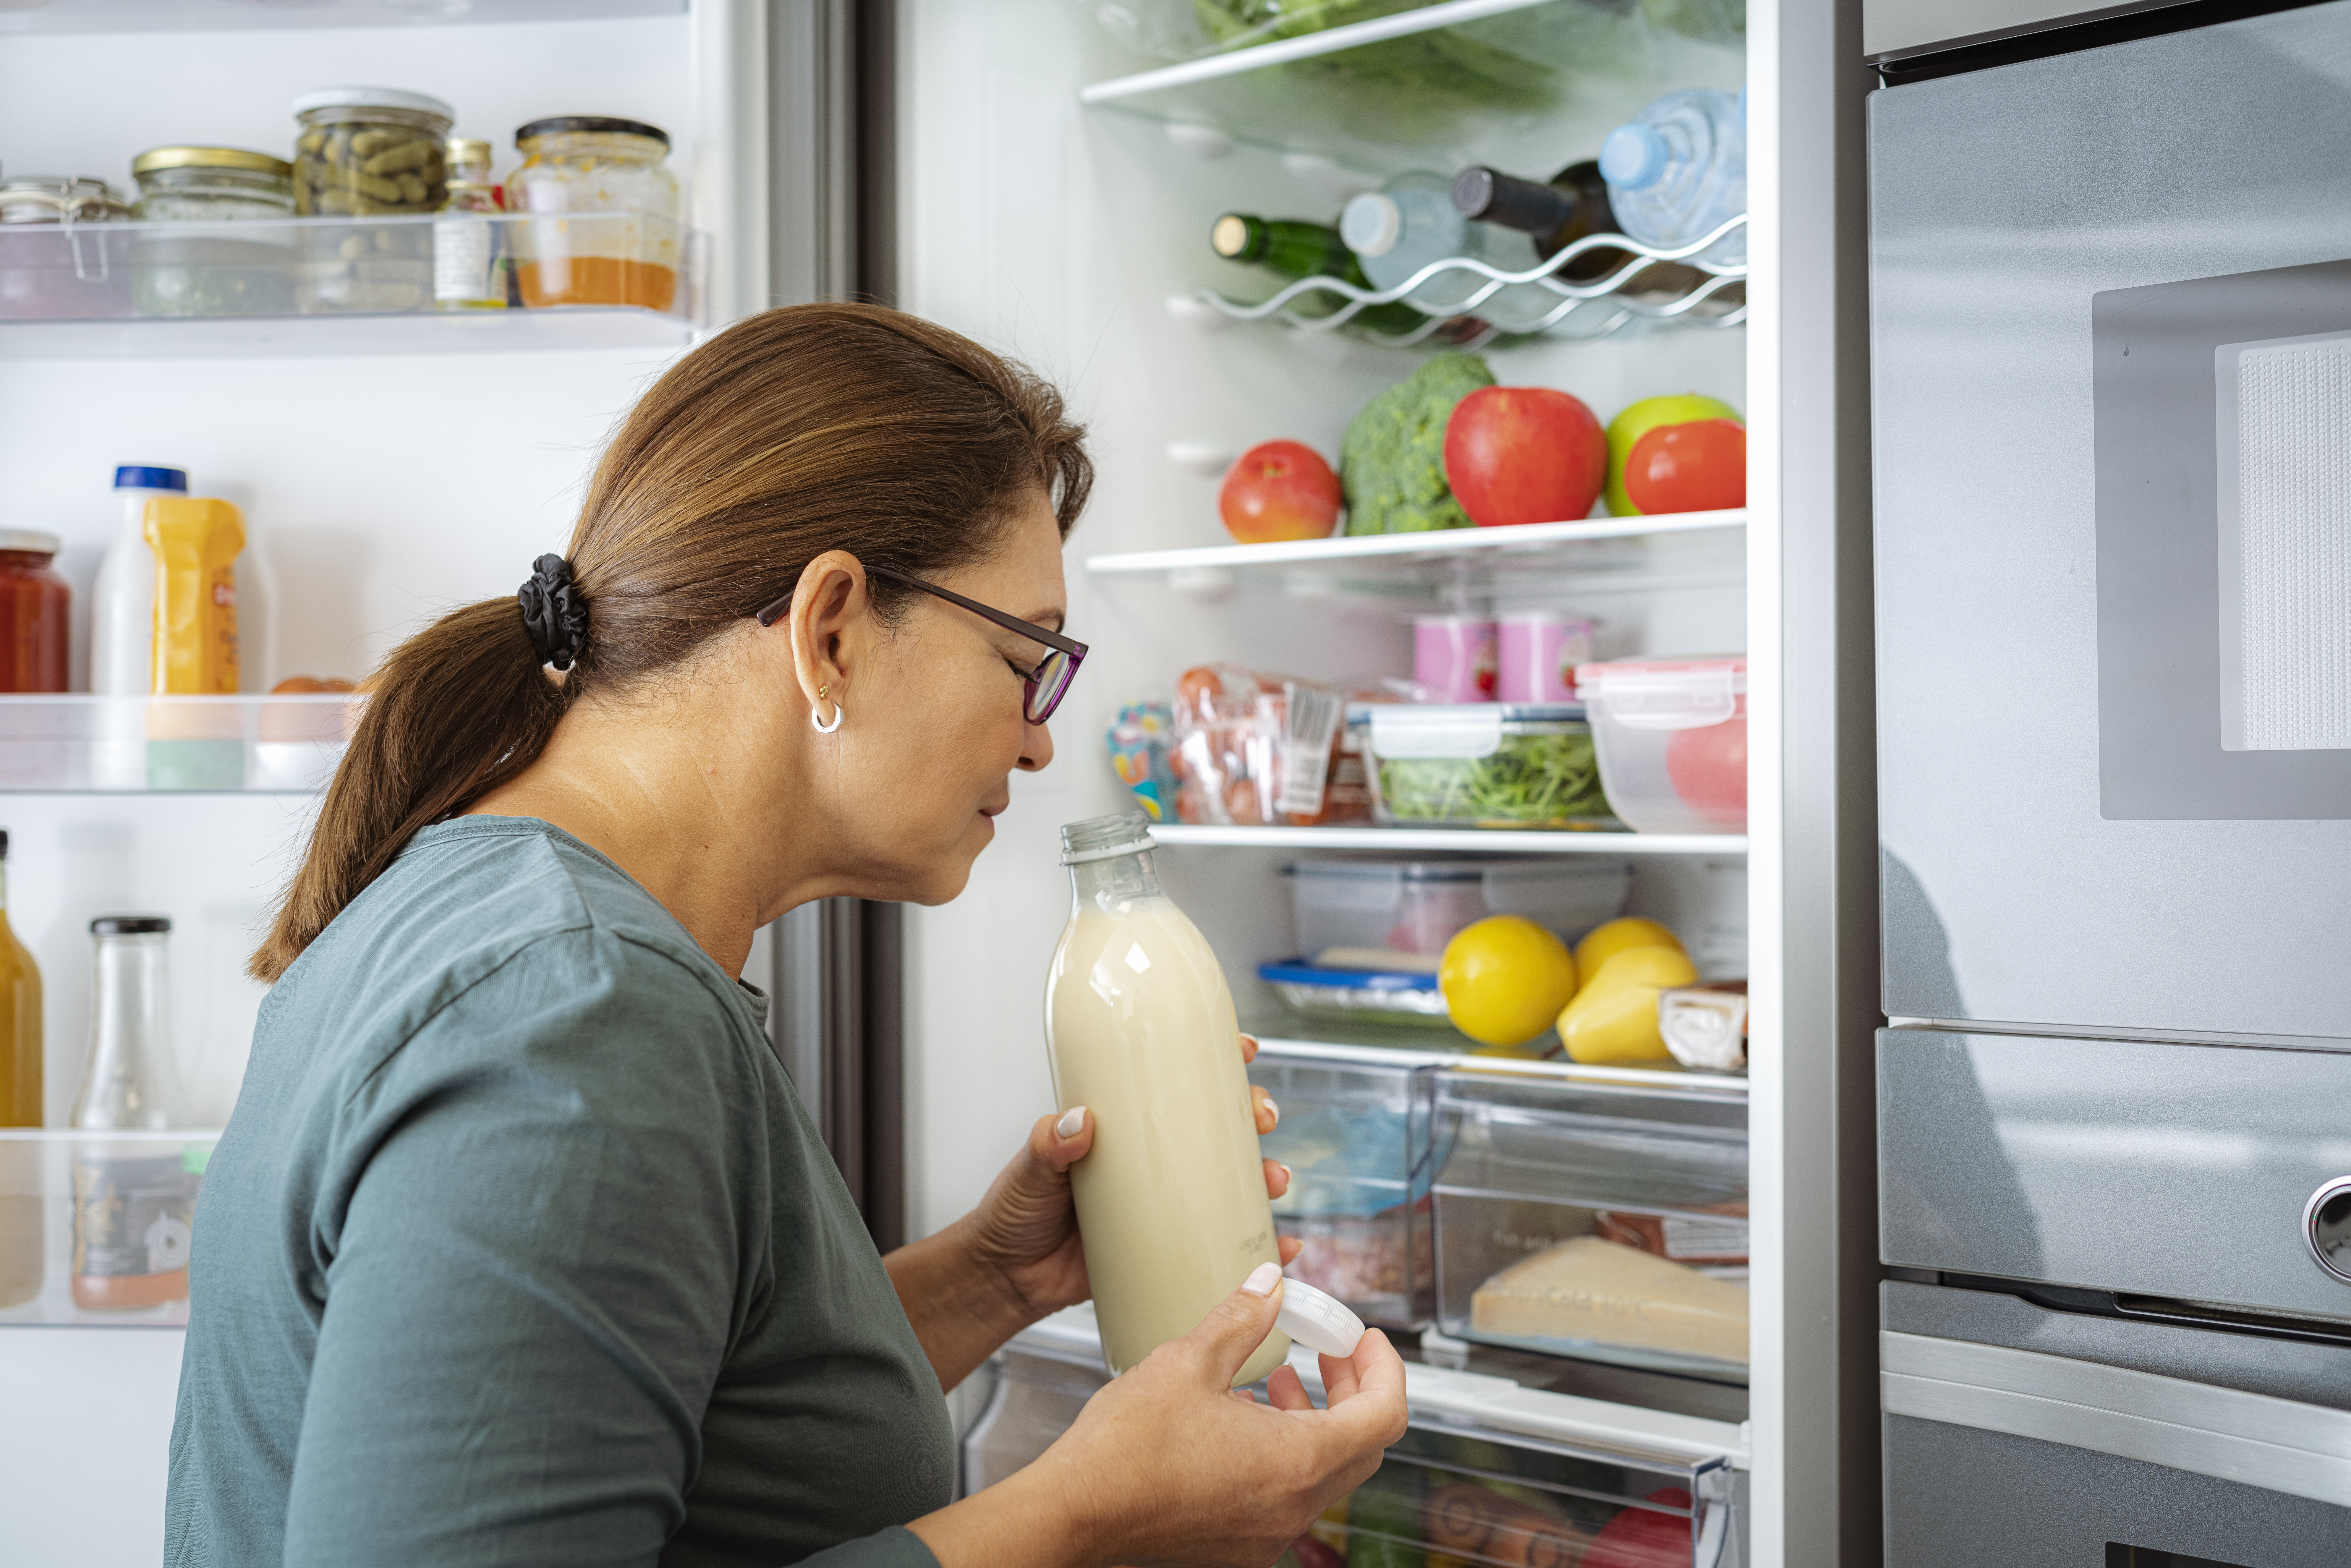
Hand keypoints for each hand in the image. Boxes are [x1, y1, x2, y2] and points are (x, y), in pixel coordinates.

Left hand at [967, 1033, 1299, 1319]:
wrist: (1007, 1279)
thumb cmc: (1015, 1214)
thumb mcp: (1029, 1169)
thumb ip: (1048, 1143)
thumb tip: (1078, 1121)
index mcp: (1124, 1129)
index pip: (1176, 1081)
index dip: (1217, 1061)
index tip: (1243, 1047)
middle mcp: (1152, 1161)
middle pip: (1219, 1128)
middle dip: (1252, 1116)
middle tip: (1261, 1117)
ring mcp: (1165, 1204)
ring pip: (1231, 1182)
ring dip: (1265, 1176)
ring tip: (1273, 1180)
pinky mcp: (1170, 1250)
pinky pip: (1224, 1243)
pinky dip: (1260, 1245)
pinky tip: (1281, 1245)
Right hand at [1006, 1264, 1409, 1567]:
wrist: (1073, 1512)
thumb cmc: (1125, 1447)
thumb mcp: (1189, 1362)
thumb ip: (1241, 1318)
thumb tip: (1270, 1282)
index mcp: (1296, 1462)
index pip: (1384, 1415)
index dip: (1385, 1368)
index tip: (1366, 1339)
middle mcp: (1292, 1507)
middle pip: (1363, 1447)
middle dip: (1353, 1391)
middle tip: (1329, 1351)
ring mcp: (1266, 1535)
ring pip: (1325, 1475)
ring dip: (1317, 1422)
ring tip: (1280, 1380)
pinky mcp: (1238, 1546)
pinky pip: (1287, 1497)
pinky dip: (1286, 1455)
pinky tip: (1244, 1421)